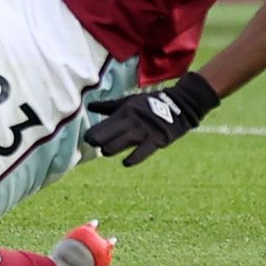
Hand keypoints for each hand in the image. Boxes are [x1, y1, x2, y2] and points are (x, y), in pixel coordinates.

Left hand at [82, 71, 220, 166]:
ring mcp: (145, 130)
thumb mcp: (128, 102)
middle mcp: (133, 121)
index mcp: (125, 112)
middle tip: (92, 143)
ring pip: (126, 140)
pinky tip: (126, 163)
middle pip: (114, 132)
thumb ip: (108, 106)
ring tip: (105, 152)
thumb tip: (89, 106)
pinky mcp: (157, 139)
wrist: (179, 106)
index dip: (96, 131)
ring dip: (114, 146)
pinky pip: (144, 150)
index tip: (86, 138)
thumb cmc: (149, 104)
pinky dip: (135, 157)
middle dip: (102, 138)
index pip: (107, 123)